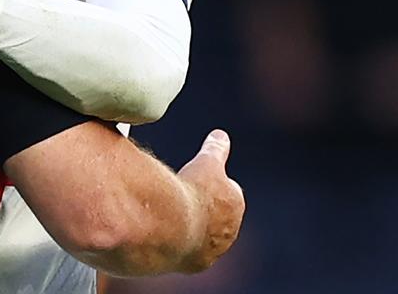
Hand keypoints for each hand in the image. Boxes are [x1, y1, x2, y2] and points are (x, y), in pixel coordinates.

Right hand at [177, 130, 245, 271]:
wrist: (173, 226)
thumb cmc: (192, 192)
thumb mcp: (205, 163)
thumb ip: (215, 150)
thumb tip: (221, 135)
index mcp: (235, 203)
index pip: (228, 192)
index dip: (211, 185)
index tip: (197, 182)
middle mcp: (228, 231)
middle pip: (216, 216)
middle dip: (202, 208)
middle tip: (181, 197)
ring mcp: (212, 250)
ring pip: (202, 236)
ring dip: (189, 226)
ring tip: (168, 215)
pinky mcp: (194, 263)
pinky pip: (187, 251)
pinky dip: (177, 242)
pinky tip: (162, 232)